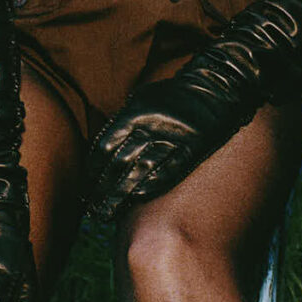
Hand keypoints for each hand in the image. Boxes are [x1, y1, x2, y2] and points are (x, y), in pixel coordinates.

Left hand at [85, 77, 252, 219]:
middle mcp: (150, 127)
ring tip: (107, 212)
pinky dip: (148, 188)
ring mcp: (171, 139)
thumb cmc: (173, 95)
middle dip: (103, 188)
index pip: (105, 146)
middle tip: (93, 208)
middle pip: (118, 163)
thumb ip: (123, 120)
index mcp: (135, 113)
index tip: (87, 186)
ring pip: (139, 173)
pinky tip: (136, 200)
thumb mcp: (142, 98)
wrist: (214, 89)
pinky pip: (166, 172)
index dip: (93, 170)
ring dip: (120, 196)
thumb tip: (103, 147)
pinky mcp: (190, 150)